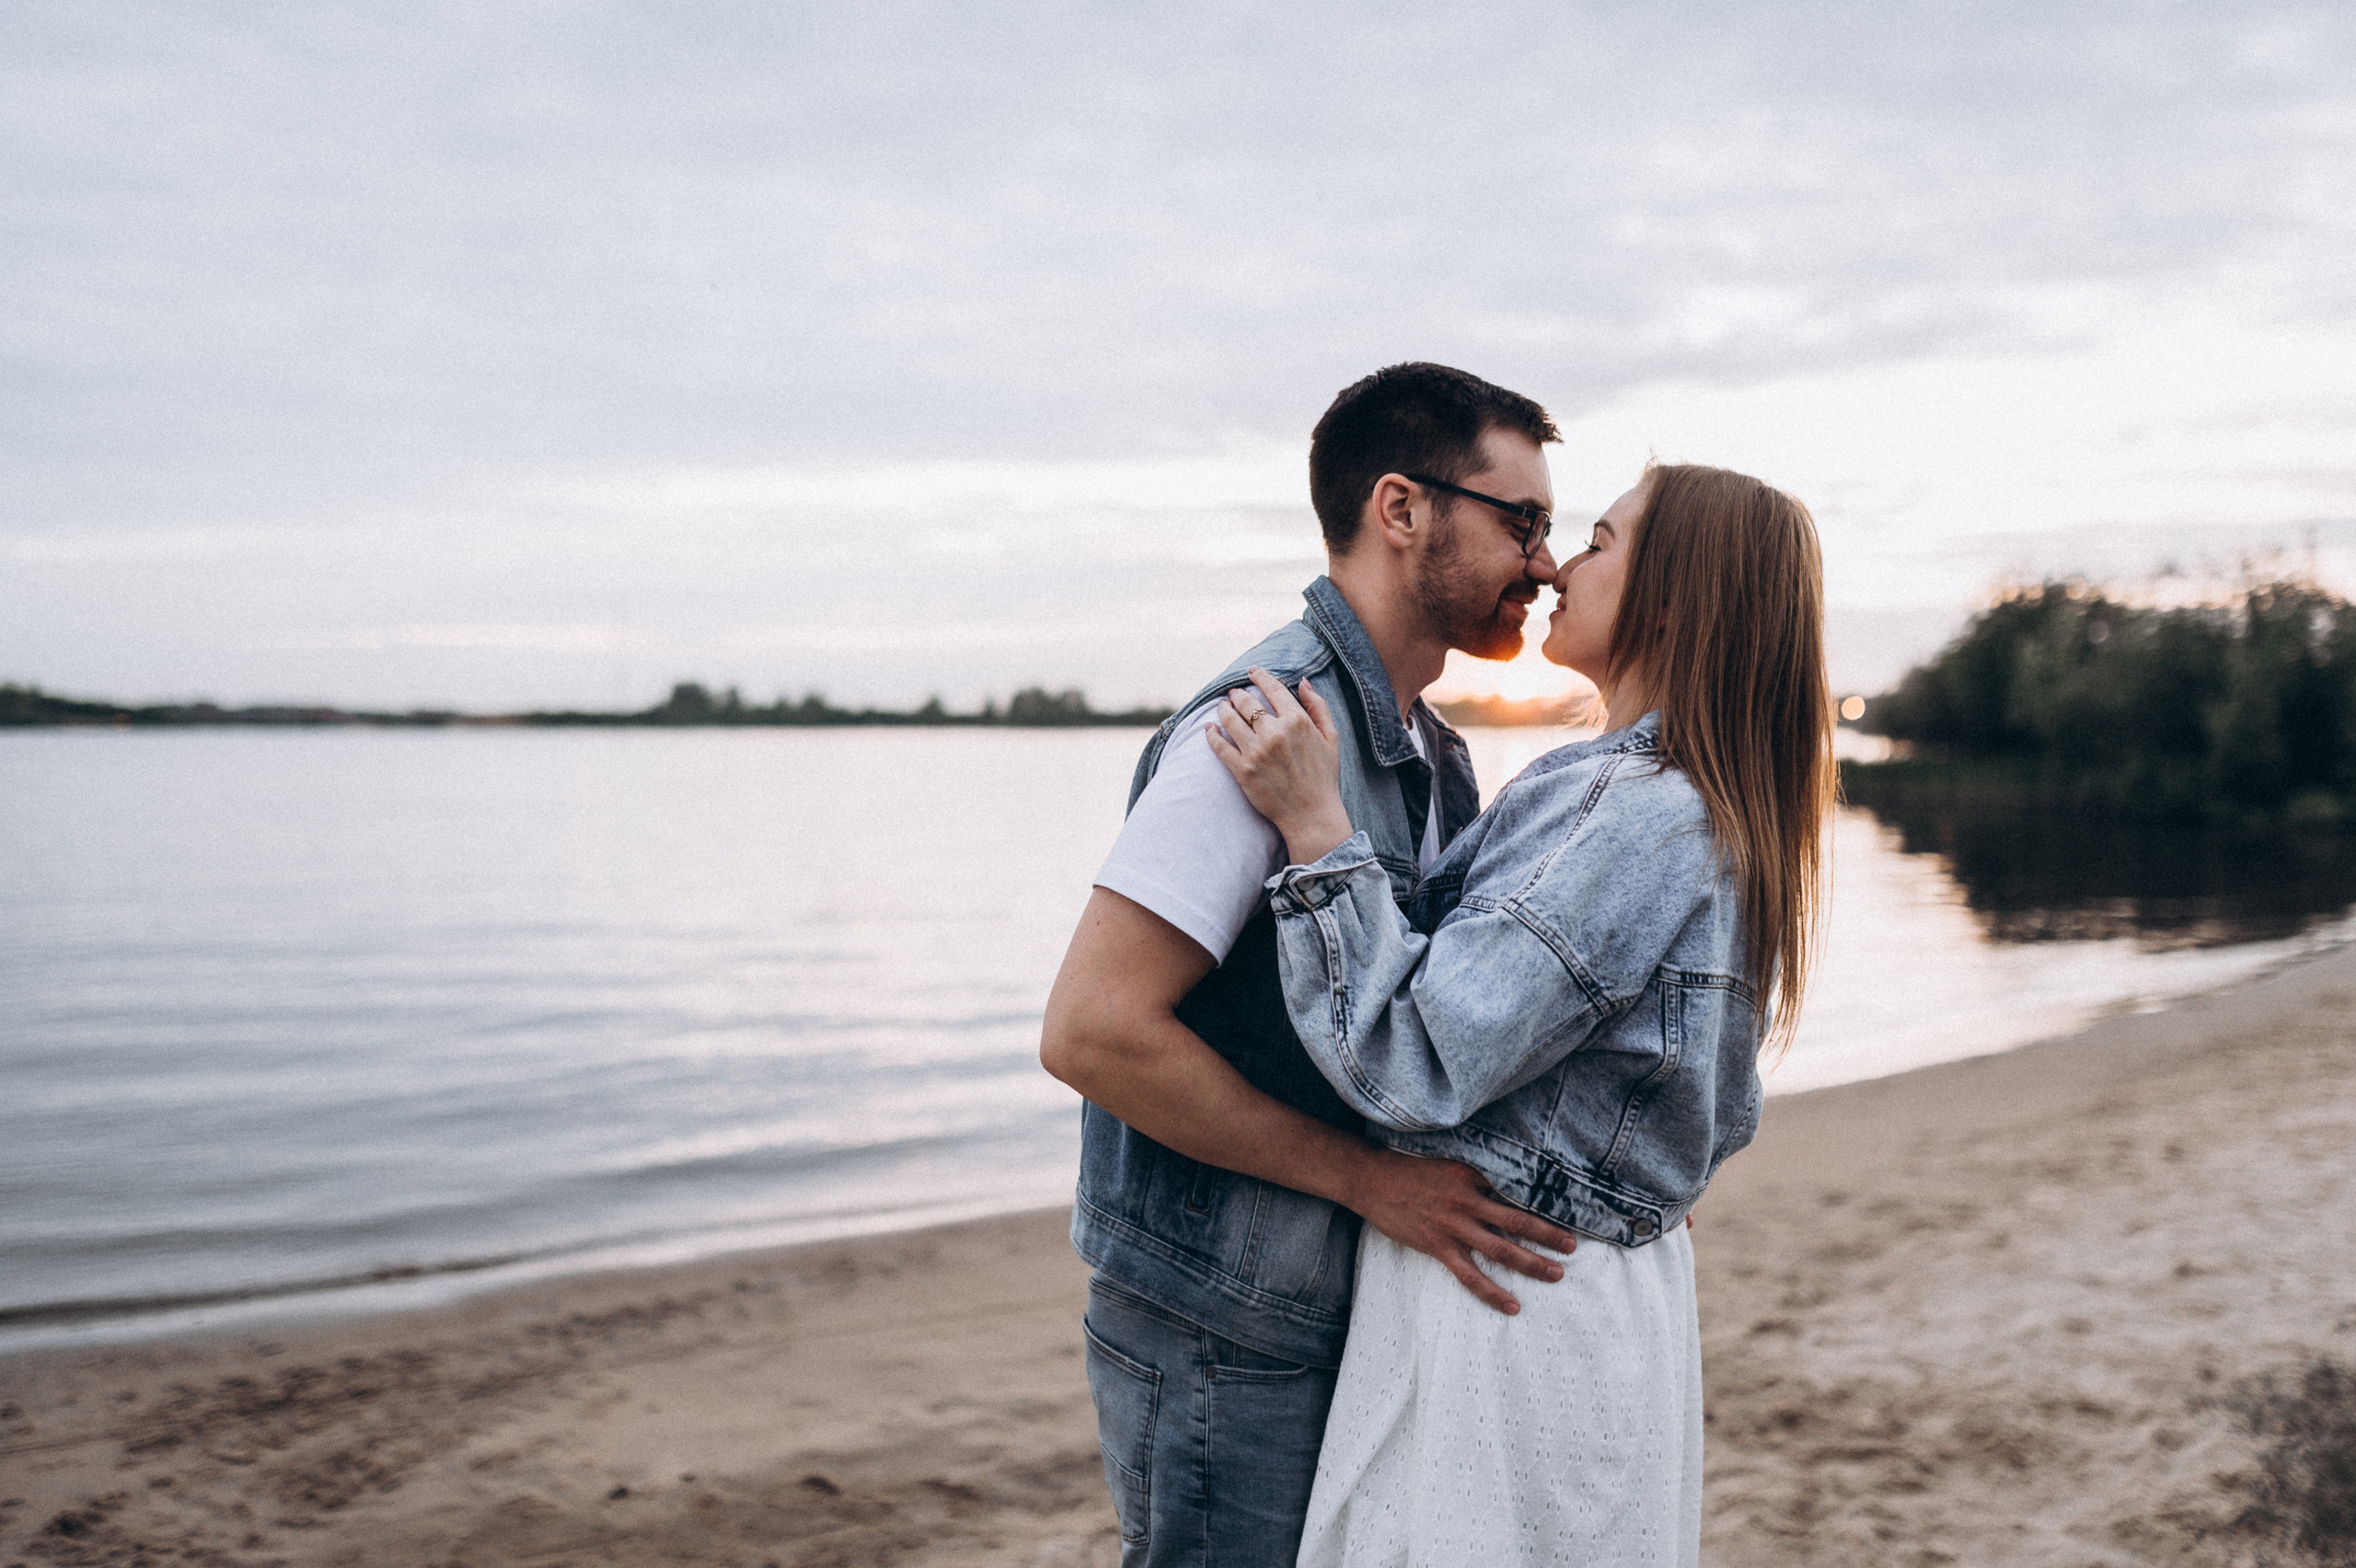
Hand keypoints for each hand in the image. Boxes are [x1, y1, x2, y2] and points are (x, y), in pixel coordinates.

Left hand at [1204, 668, 1352, 863]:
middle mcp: (1275, 733)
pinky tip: (1209, 729)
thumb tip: (1303, 681)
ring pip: (1230, 720)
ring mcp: (1257, 752)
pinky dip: (1211, 735)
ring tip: (1221, 707)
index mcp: (1297, 721)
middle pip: (1247, 703)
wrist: (1312, 814)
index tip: (1251, 672)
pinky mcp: (1242, 771)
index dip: (1259, 677)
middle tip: (1233, 694)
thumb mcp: (1330, 737)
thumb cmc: (1323, 776)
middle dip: (1237, 695)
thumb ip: (1318, 706)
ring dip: (1222, 710)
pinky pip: (1220, 747)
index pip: (1273, 689)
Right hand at [1343, 1146, 1579, 1314]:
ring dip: (1532, 1263)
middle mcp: (1468, 1200)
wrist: (1371, 1179)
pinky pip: (1471, 1275)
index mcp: (1473, 1175)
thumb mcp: (1449, 1163)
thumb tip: (1506, 1190)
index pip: (1516, 1191)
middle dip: (1549, 1235)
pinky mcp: (1438, 1246)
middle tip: (1573, 1246)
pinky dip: (1492, 1292)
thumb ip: (1477, 1177)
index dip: (1543, 1203)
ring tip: (1556, 1274)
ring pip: (1501, 1249)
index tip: (1567, 1212)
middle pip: (1518, 1221)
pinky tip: (1512, 1305)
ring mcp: (1453, 1226)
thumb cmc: (1410, 1169)